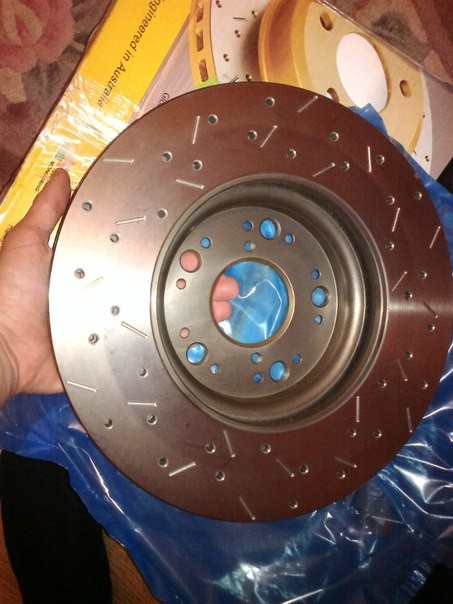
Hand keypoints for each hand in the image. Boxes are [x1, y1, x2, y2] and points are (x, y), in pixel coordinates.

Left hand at [0, 167, 237, 405]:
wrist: (2, 348)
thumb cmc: (12, 294)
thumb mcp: (27, 243)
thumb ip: (48, 211)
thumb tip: (62, 173)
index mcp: (97, 271)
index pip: (143, 258)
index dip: (171, 252)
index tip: (198, 244)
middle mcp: (112, 298)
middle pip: (161, 288)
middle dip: (196, 283)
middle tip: (227, 281)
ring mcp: (116, 329)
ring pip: (164, 319)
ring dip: (196, 313)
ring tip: (225, 306)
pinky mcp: (115, 357)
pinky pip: (150, 350)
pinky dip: (178, 347)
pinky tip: (205, 340)